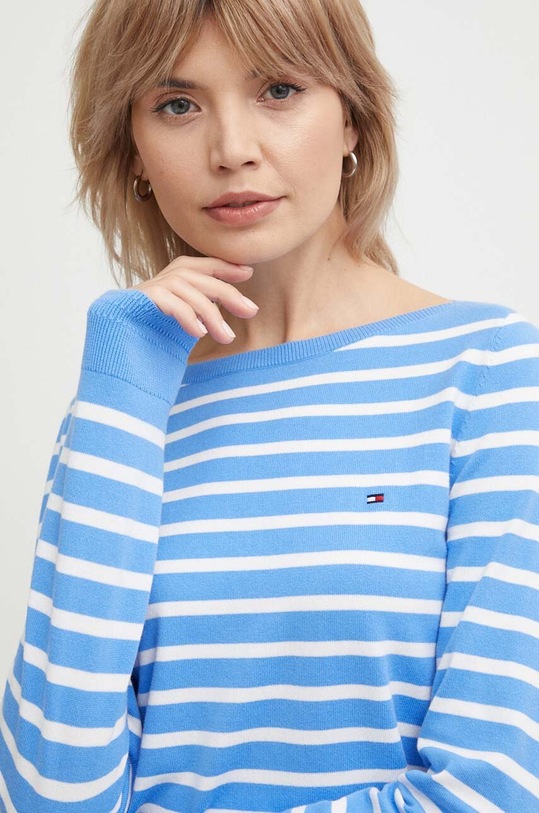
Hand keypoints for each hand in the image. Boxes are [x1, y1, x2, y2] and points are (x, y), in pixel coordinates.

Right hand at [131, 256, 258, 342]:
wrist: (112, 344)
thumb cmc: (148, 336)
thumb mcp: (181, 321)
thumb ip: (201, 310)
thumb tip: (236, 304)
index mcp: (171, 280)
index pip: (201, 265)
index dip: (225, 266)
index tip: (248, 273)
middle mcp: (161, 279)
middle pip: (199, 277)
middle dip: (228, 293)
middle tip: (251, 310)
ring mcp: (149, 288)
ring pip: (188, 291)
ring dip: (211, 315)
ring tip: (227, 338)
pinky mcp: (140, 301)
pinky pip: (170, 303)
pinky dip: (187, 316)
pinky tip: (199, 333)